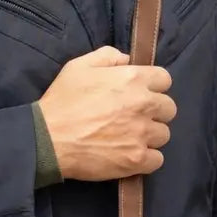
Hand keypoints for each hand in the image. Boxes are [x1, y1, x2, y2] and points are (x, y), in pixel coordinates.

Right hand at [37, 47, 175, 180]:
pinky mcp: (137, 159)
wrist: (47, 139)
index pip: (165, 79)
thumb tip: (127, 60)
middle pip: (169, 108)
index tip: (141, 93)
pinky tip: (130, 155)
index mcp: (132, 79)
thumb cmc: (61, 101)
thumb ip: (107, 56)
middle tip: (135, 117)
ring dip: (150, 136)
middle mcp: (143, 105)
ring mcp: (142, 134)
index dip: (153, 86)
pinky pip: (157, 159)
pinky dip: (146, 159)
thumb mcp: (79, 66)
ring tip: (130, 138)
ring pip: (163, 134)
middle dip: (155, 112)